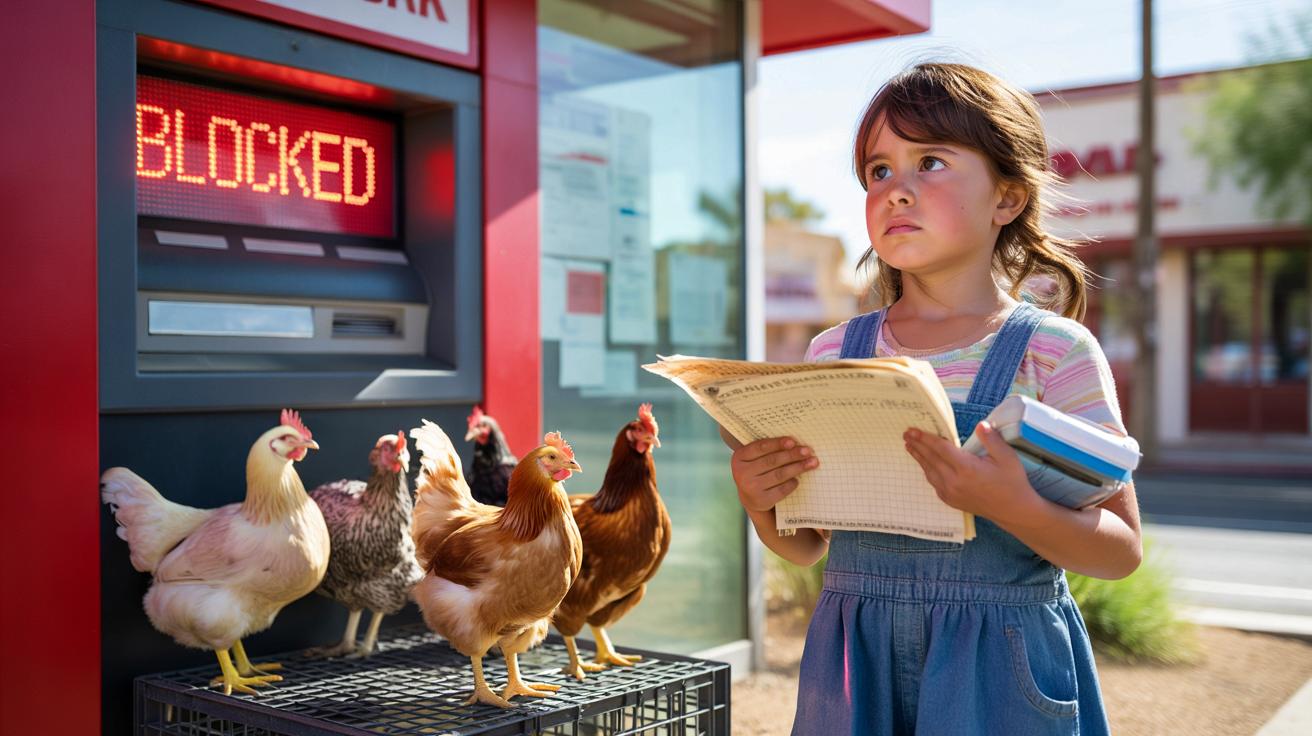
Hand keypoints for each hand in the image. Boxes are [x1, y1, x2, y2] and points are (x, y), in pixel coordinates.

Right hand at [728, 436, 818, 512]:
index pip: (760, 447)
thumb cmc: (757, 470)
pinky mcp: (761, 500)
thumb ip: (767, 450)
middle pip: (772, 461)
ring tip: (811, 463)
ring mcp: (751, 488)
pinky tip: (798, 479)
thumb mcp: (754, 459)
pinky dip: (792, 483)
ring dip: (798, 467)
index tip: (793, 441)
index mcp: (739, 458)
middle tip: (807, 451)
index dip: (777, 443)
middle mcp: (742, 473)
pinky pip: (782, 490)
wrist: (750, 496)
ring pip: (779, 475)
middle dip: (792, 455)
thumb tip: (794, 443)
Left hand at [903, 422, 1042, 525]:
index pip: (940, 448)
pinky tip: (925, 464)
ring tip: (910, 446)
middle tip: (906, 434)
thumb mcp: (1007, 457)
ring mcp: (951, 493)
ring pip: (929, 471)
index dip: (925, 438)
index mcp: (967, 468)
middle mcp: (955, 481)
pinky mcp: (951, 500)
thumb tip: (981, 425)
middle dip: (917, 445)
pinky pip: (934, 483)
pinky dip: (927, 471)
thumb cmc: (1012, 482)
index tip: (913, 430)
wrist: (1013, 510)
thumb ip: (992, 439)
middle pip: (930, 459)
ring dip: (919, 458)